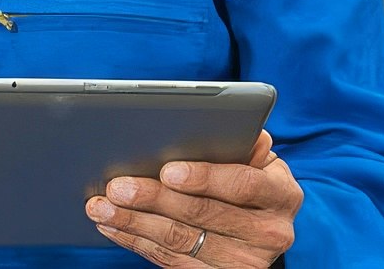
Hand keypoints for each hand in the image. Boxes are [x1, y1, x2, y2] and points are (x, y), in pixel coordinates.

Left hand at [84, 130, 301, 266]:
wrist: (263, 232)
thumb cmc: (254, 183)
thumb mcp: (261, 164)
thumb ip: (247, 147)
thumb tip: (242, 129)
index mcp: (281, 196)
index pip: (242, 184)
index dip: (204, 177)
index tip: (167, 169)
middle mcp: (268, 234)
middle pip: (201, 215)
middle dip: (154, 198)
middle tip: (117, 186)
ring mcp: (243, 262)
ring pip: (179, 241)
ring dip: (134, 223)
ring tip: (102, 207)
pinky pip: (170, 260)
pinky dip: (137, 242)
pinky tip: (114, 227)